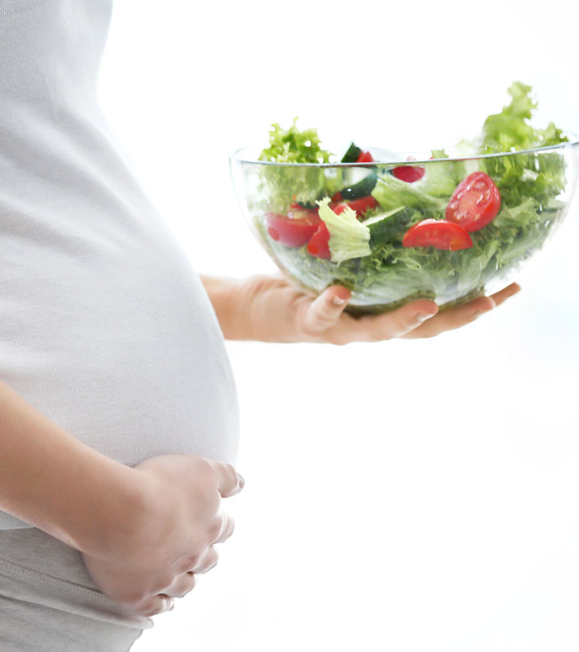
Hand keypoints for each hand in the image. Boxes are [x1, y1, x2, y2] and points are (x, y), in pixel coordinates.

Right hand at [80, 454, 242, 615]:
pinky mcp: (139, 594)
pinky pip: (156, 606)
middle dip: (203, 554)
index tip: (212, 520)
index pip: (224, 528)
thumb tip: (243, 485)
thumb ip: (226, 476)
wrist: (120, 514)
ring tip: (179, 577)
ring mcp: (166, 579)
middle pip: (207, 560)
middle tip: (193, 549)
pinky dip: (161, 604)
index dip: (218, 523)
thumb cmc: (159, 485)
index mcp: (209, 526)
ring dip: (184, 581)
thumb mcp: (200, 469)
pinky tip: (162, 601)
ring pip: (184, 586)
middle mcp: (192, 556)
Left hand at [228, 273, 520, 343]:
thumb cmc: (307, 281)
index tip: (511, 287)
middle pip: (421, 332)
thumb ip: (372, 249)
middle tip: (491, 300)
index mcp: (382, 312)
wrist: (259, 309)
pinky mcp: (307, 323)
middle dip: (459, 317)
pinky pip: (320, 315)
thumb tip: (403, 200)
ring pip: (377, 332)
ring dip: (403, 321)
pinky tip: (338, 292)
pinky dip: (329, 305)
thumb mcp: (346, 265)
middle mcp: (367, 328)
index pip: (437, 313)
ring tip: (427, 305)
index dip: (474, 306)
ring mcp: (339, 329)